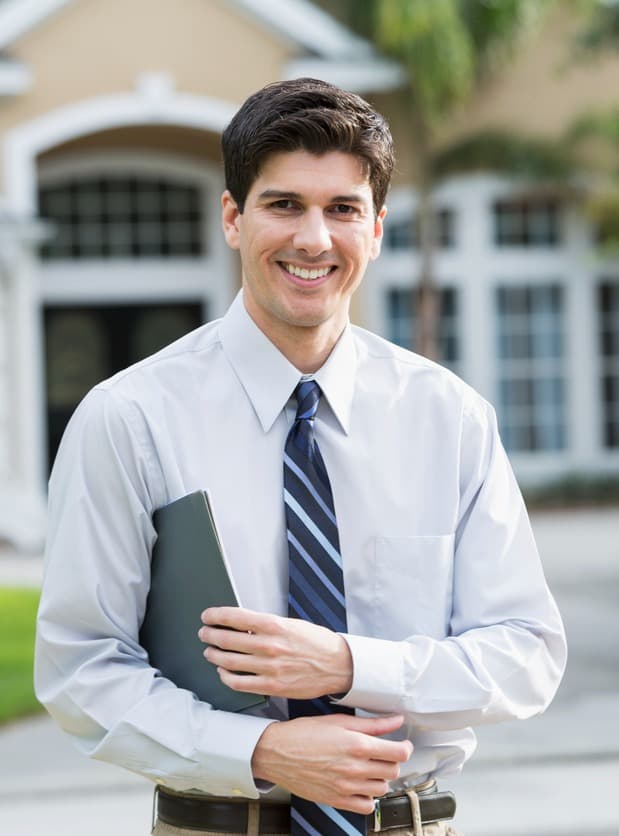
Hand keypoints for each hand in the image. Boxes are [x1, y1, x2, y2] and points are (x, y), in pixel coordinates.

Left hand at [199, 607, 352, 698]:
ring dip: (214, 655)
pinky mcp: (272, 686)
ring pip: (229, 661)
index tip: (207, 616)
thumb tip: (240, 624)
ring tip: (210, 651)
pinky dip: (226, 676)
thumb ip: (266, 625)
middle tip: (204, 633)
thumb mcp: (291, 624)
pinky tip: (223, 672)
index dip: (216, 616)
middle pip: (227, 639)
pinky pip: (239, 683)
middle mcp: (269, 646)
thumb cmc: (316, 642)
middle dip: (210, 635)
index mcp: (274, 625)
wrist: (338, 665)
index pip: (235, 617)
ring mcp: (269, 668)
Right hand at [251, 713, 412, 813]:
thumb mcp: (339, 721)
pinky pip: (366, 806)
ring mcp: (346, 787)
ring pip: (382, 789)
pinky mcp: (337, 800)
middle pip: (393, 771)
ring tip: (368, 767)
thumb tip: (396, 720)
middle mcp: (354, 768)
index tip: (402, 744)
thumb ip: (372, 723)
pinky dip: (368, 797)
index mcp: (357, 745)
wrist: (277, 752)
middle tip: (382, 753)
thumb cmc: (304, 733)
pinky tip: (360, 784)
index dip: (405, 747)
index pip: (398, 753)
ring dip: (380, 778)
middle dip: (392, 761)